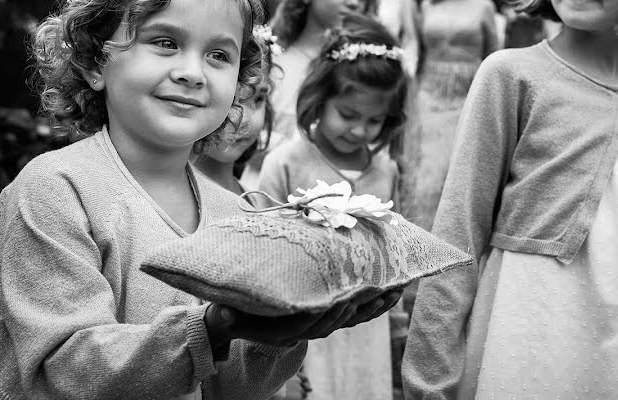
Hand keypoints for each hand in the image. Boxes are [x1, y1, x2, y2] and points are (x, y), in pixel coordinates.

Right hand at [205, 287, 403, 349]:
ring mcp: (318, 324)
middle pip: (338, 320)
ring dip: (373, 306)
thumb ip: (226, 317)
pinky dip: (374, 305)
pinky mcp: (326, 316)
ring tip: (395, 288)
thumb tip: (222, 315)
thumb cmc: (235, 313)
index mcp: (286, 330)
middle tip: (380, 288)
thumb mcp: (227, 315)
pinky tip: (391, 292)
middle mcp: (306, 330)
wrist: (241, 324)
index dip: (329, 311)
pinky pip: (355, 315)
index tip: (345, 298)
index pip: (311, 323)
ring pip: (351, 319)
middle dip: (360, 305)